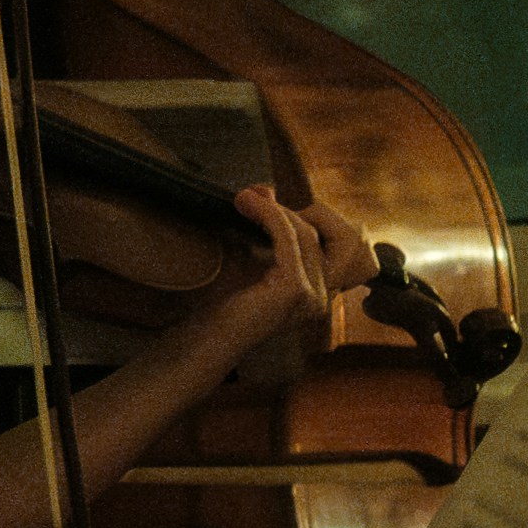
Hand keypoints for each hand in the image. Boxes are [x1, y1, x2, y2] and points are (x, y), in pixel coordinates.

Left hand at [170, 183, 360, 371]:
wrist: (206, 338)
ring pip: (302, 234)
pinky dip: (270, 216)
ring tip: (243, 198)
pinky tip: (249, 205)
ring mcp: (312, 296)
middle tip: (249, 196)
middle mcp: (321, 298)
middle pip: (312, 235)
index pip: (315, 242)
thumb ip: (263, 231)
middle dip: (282, 210)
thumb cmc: (223, 304)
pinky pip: (289, 239)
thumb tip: (266, 189)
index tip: (261, 199)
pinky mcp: (295, 290)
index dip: (291, 216)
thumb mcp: (249, 259)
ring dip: (272, 210)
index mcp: (315, 292)